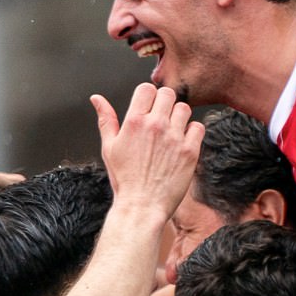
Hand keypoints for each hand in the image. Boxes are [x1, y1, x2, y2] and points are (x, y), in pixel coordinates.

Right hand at [93, 84, 203, 216]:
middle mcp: (155, 125)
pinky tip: (183, 142)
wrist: (142, 207)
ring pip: (184, 108)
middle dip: (164, 103)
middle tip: (162, 119)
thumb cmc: (124, 179)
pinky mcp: (190, 151)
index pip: (147, 88)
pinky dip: (193, 131)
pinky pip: (198, 127)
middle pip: (167, 94)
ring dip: (179, 116)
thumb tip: (96, 98)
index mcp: (134, 121)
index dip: (148, 96)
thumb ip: (106, 120)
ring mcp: (174, 138)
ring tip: (172, 132)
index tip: (149, 108)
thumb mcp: (109, 147)